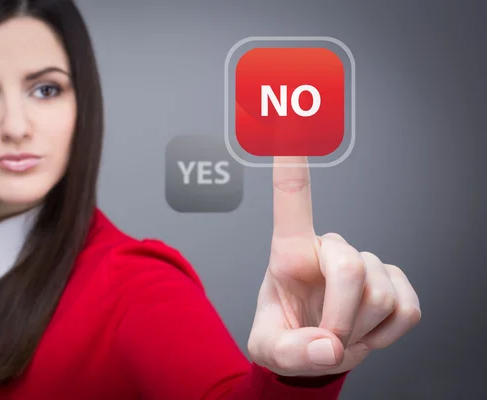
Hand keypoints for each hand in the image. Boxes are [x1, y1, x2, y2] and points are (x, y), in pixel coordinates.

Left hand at [247, 156, 420, 376]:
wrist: (316, 351)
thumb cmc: (285, 335)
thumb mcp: (269, 351)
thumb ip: (290, 353)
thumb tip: (329, 346)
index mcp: (290, 251)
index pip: (291, 198)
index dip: (292, 161)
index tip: (291, 118)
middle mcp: (329, 247)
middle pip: (350, 268)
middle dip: (341, 317)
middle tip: (327, 340)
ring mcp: (366, 261)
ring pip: (379, 294)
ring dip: (360, 330)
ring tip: (341, 333)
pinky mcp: (396, 280)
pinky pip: (407, 309)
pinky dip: (386, 335)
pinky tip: (367, 330)